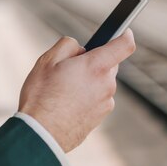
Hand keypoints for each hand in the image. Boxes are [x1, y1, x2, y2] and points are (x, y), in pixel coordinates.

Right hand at [18, 29, 135, 152]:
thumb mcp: (47, 60)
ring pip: (100, 83)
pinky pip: (96, 100)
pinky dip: (85, 98)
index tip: (123, 31)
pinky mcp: (100, 118)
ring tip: (61, 91)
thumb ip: (68, 45)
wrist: (41, 134)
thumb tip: (80, 49)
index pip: (124, 45)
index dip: (125, 35)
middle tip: (68, 68)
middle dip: (92, 62)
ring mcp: (105, 103)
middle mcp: (107, 85)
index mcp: (96, 66)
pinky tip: (65, 104)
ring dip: (87, 82)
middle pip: (108, 65)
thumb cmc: (42, 96)